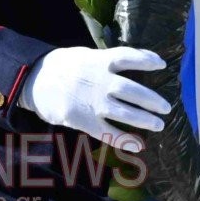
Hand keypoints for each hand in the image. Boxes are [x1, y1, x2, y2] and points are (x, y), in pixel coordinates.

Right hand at [18, 46, 169, 153]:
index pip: (128, 57)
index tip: (161, 64)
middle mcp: (100, 81)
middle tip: (166, 107)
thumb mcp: (82, 56)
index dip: (147, 60)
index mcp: (99, 61)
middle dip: (152, 100)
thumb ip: (103, 61)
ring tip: (159, 124)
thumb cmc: (60, 68)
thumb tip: (127, 65)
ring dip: (145, 120)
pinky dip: (125, 140)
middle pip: (133, 90)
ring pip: (126, 113)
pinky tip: (138, 144)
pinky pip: (108, 132)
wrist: (33, 82)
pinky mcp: (83, 120)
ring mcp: (93, 102)